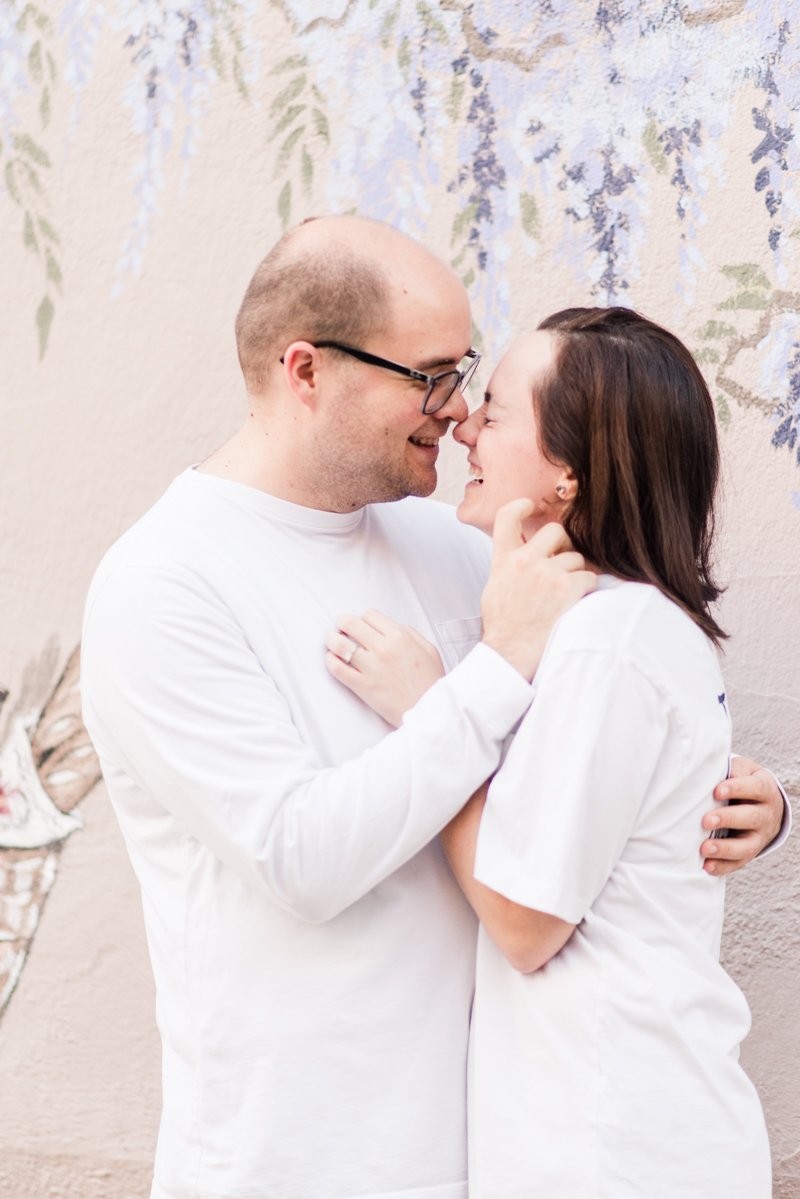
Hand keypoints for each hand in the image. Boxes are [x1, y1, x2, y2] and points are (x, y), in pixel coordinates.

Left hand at [325, 610, 444, 726]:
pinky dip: (330, 661)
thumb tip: (393, 627)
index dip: (363, 619)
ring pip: (339, 644)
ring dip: (332, 640)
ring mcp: (372, 667)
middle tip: (342, 630)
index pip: (369, 615)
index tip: (361, 626)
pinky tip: (333, 660)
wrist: (428, 712)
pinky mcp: (362, 685)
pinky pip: (337, 668)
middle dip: (343, 624)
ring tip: (333, 643)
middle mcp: (384, 649)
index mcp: (400, 637)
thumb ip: (411, 634)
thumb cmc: (429, 683)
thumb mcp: (429, 650)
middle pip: (350, 623)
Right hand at [480, 502, 597, 680]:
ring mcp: (547, 573)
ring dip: (576, 574)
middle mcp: (525, 561)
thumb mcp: (494, 589)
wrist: (509, 656)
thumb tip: (520, 553)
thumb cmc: (503, 629)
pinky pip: (589, 577)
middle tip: (563, 561)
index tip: (532, 506)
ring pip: (576, 558)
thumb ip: (507, 566)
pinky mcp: (568, 588)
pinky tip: (576, 604)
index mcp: (503, 560)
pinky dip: (587, 590)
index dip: (522, 505)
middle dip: (564, 544)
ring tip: (566, 596)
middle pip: (555, 530)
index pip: (507, 516)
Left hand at [701, 756, 784, 874]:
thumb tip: (714, 771)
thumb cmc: (744, 782)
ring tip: (704, 848)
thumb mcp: (744, 770)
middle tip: (706, 820)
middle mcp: (766, 815)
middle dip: (728, 819)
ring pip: (747, 845)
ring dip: (725, 848)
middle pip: (752, 818)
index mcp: (765, 789)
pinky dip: (722, 866)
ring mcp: (759, 837)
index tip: (716, 791)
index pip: (755, 788)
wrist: (763, 805)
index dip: (736, 789)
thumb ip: (732, 769)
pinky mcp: (749, 853)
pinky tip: (706, 865)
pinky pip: (738, 863)